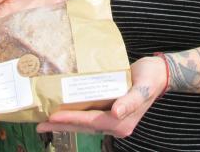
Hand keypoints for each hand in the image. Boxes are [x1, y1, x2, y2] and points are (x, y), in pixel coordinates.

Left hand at [36, 56, 166, 137]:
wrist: (159, 73)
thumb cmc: (151, 78)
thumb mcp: (143, 88)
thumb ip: (130, 101)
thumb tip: (116, 112)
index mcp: (122, 121)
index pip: (91, 122)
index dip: (71, 120)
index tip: (53, 118)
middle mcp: (116, 123)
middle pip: (84, 126)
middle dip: (62, 126)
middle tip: (40, 124)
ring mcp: (113, 118)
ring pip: (85, 122)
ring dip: (66, 122)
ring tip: (46, 120)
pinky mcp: (110, 110)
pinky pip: (89, 115)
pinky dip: (75, 114)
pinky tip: (64, 110)